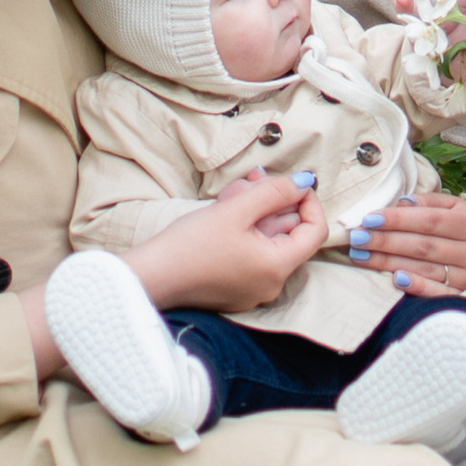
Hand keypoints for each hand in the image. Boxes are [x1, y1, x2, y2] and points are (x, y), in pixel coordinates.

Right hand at [136, 175, 330, 314]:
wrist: (150, 277)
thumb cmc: (191, 245)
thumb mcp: (235, 210)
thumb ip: (274, 192)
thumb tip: (304, 182)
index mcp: (277, 268)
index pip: (315, 231)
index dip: (308, 202)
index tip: (291, 183)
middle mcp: (270, 284)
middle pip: (287, 233)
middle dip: (272, 200)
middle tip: (253, 177)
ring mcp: (251, 288)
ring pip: (265, 239)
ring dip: (254, 210)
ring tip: (233, 191)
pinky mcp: (233, 287)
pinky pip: (250, 253)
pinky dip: (243, 229)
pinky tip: (225, 210)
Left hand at [349, 190, 465, 291]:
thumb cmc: (458, 226)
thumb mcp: (450, 207)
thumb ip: (427, 202)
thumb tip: (401, 204)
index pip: (428, 220)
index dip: (397, 220)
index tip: (369, 219)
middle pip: (422, 246)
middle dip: (385, 241)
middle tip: (356, 238)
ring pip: (423, 268)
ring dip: (388, 263)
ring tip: (361, 255)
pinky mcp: (462, 296)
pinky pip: (438, 294)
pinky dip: (417, 287)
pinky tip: (395, 280)